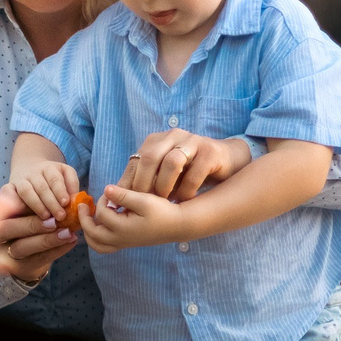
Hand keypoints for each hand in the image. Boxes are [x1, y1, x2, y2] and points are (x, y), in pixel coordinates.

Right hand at [0, 187, 74, 279]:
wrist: (28, 250)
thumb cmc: (30, 219)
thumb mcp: (29, 207)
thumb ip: (36, 199)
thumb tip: (60, 189)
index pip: (1, 208)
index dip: (19, 204)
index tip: (39, 202)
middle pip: (8, 228)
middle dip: (31, 224)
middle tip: (54, 221)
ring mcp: (6, 253)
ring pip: (22, 247)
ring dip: (47, 239)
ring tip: (68, 232)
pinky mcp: (21, 266)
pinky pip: (39, 258)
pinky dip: (57, 250)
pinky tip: (71, 241)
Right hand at [7, 160, 83, 227]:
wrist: (27, 169)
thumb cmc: (51, 180)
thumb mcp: (64, 177)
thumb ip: (71, 186)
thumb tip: (77, 202)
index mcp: (49, 168)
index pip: (55, 179)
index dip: (60, 190)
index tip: (66, 202)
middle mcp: (33, 172)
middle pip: (42, 187)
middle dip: (51, 202)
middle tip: (61, 216)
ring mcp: (20, 180)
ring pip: (26, 191)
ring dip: (36, 204)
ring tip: (46, 217)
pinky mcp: (8, 188)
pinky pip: (8, 194)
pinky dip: (13, 202)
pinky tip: (21, 215)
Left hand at [79, 183, 196, 250]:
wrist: (176, 225)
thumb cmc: (162, 211)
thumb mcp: (143, 200)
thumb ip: (123, 195)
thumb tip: (105, 189)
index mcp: (122, 229)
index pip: (101, 214)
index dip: (101, 200)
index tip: (109, 192)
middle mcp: (119, 239)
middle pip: (92, 234)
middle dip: (84, 219)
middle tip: (81, 206)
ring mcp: (122, 244)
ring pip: (96, 244)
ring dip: (88, 231)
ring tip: (87, 218)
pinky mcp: (125, 244)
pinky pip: (104, 247)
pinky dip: (96, 238)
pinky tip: (99, 225)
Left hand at [120, 131, 251, 201]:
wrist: (224, 160)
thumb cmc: (188, 171)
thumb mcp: (163, 174)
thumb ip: (144, 181)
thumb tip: (116, 199)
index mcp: (157, 140)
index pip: (137, 160)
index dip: (130, 182)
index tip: (125, 203)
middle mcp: (173, 136)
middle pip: (151, 157)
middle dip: (145, 183)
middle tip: (144, 203)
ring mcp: (192, 141)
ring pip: (172, 162)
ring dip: (166, 186)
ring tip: (166, 202)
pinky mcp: (210, 151)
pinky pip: (195, 172)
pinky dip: (187, 190)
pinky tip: (185, 200)